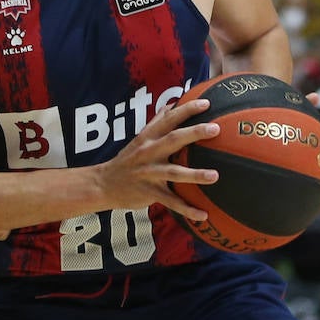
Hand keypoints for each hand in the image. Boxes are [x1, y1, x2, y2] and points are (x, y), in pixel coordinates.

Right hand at [0, 97, 219, 242]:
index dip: (187, 110)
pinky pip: (170, 202)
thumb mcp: (139, 139)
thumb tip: (172, 105)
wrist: (103, 184)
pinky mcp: (149, 192)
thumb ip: (156, 123)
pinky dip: (187, 209)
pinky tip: (204, 215)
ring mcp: (148, 173)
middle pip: (172, 140)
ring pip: (173, 172)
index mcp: (147, 138)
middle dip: (194, 133)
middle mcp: (148, 153)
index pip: (168, 119)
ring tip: (215, 175)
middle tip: (216, 129)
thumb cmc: (127, 160)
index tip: (206, 103)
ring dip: (195, 174)